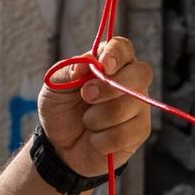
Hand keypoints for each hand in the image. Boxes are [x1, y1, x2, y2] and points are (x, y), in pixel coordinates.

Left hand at [38, 36, 153, 178]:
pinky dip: (101, 139)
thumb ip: (68, 71)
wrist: (60, 145)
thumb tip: (86, 62)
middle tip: (86, 96)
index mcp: (111, 63)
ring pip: (130, 106)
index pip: (123, 48)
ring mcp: (139, 106)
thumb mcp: (54, 87)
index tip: (103, 64)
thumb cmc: (61, 110)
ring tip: (87, 121)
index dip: (116, 54)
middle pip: (140, 74)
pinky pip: (124, 134)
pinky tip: (95, 138)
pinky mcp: (139, 131)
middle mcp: (131, 81)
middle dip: (110, 87)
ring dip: (97, 117)